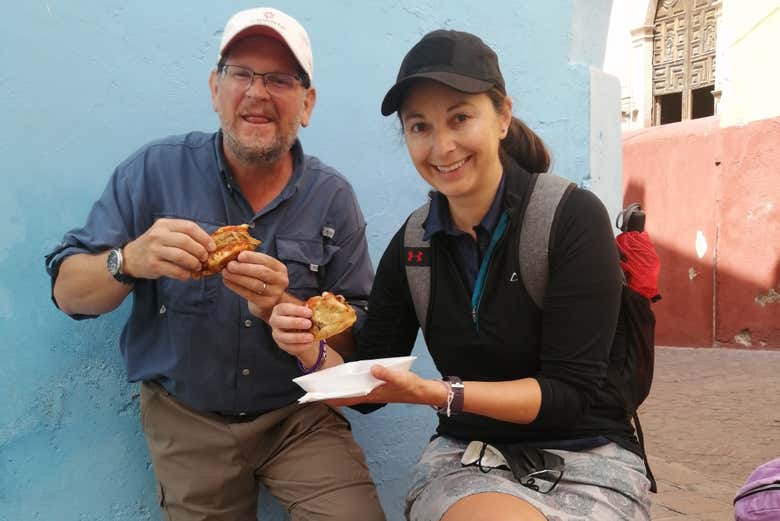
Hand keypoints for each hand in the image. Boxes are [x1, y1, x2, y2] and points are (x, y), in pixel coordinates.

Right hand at [123, 218, 214, 279]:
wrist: (130, 258)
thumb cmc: (154, 245)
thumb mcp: (165, 233)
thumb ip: (183, 235)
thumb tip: (208, 245)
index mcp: (165, 224)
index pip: (189, 227)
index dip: (204, 237)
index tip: (212, 247)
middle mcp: (158, 235)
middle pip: (186, 241)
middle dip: (200, 251)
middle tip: (205, 258)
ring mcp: (154, 250)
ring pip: (181, 256)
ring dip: (194, 263)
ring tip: (197, 267)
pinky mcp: (153, 265)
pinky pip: (174, 270)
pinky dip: (185, 274)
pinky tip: (188, 275)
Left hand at [221, 251, 288, 318]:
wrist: (268, 302)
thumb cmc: (262, 281)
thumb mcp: (263, 269)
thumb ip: (252, 262)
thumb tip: (233, 254)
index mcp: (280, 269)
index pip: (266, 260)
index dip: (252, 257)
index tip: (239, 255)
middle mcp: (281, 280)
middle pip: (262, 272)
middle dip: (244, 268)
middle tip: (229, 265)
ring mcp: (275, 293)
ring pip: (255, 284)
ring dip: (237, 277)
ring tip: (225, 273)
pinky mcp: (266, 303)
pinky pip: (249, 294)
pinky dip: (236, 287)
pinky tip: (227, 281)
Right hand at [269, 302, 315, 356]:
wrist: (302, 332)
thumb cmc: (304, 317)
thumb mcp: (305, 311)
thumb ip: (311, 307)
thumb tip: (322, 300)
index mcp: (279, 310)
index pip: (284, 308)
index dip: (296, 310)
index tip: (309, 313)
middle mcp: (275, 321)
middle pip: (279, 322)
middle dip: (294, 323)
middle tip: (309, 324)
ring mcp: (276, 334)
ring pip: (283, 337)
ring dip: (298, 337)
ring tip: (311, 337)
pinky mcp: (281, 345)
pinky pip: (289, 347)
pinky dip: (300, 346)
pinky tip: (309, 344)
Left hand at [325, 366, 439, 407]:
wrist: (423, 392)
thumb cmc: (410, 386)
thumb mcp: (399, 378)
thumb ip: (386, 373)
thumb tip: (372, 368)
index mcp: (371, 395)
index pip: (346, 398)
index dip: (331, 399)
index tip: (316, 397)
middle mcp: (370, 395)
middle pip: (346, 396)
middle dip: (331, 394)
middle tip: (315, 390)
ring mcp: (373, 392)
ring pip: (352, 392)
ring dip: (340, 390)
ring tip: (326, 384)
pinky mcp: (378, 388)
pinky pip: (360, 388)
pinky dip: (350, 385)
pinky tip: (347, 379)